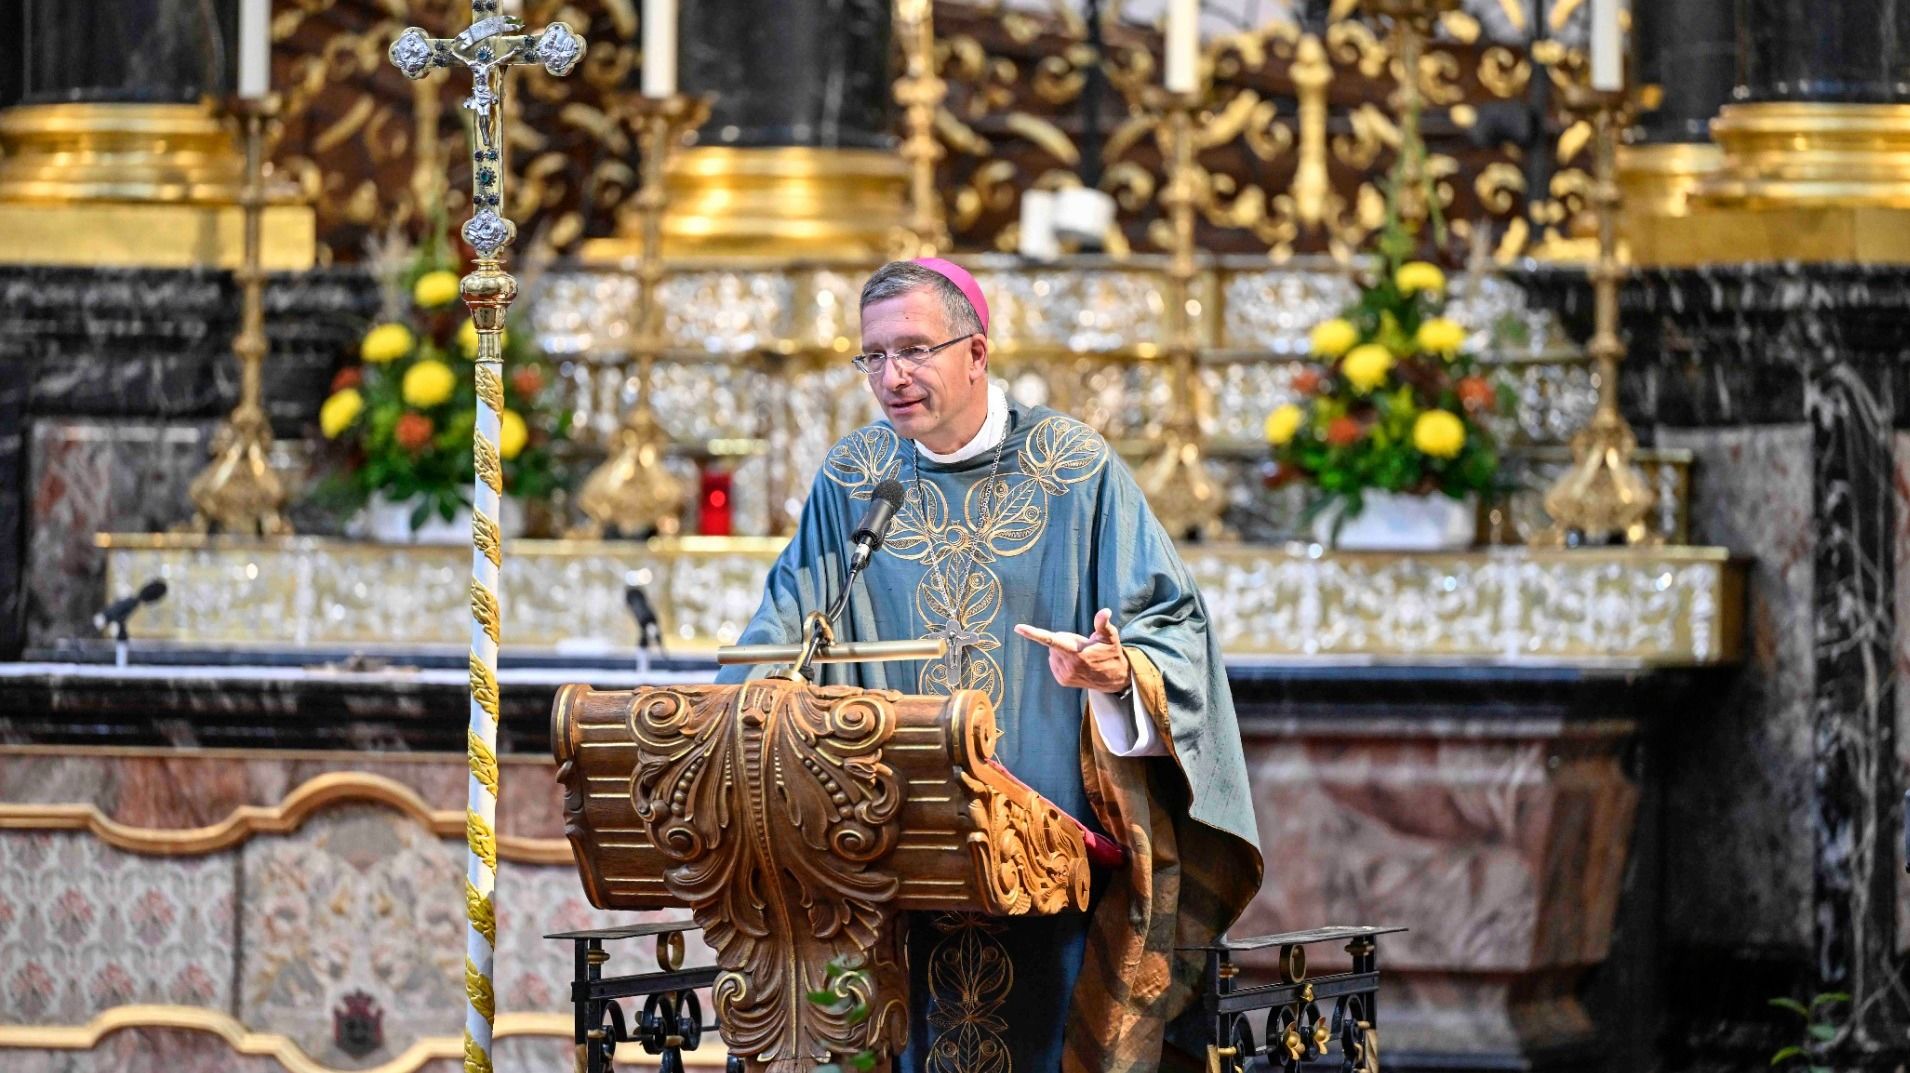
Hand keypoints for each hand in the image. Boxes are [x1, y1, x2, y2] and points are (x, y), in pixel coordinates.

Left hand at [1013, 608, 1130, 693]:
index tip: (1018, 628)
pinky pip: (1053, 662)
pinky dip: (1061, 658)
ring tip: (1081, 654)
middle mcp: (1068, 666)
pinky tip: (1075, 662)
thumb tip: (1105, 611)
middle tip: (1084, 644)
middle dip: (1065, 639)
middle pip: (1054, 643)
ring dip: (1062, 650)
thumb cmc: (1111, 653)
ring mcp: (1064, 675)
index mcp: (1077, 653)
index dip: (1033, 633)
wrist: (1114, 678)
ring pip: (1053, 653)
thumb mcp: (1110, 636)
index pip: (1051, 641)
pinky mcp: (1062, 681)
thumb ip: (1103, 623)